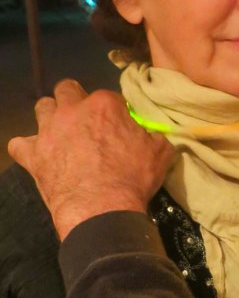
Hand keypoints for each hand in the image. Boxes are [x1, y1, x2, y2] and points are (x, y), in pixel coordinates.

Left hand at [8, 79, 173, 239]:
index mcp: (105, 104)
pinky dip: (27, 148)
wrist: (102, 209)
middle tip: (85, 120)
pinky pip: (19, 144)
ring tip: (61, 133)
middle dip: (75, 99)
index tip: (118, 126)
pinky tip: (38, 156)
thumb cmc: (133, 178)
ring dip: (51, 116)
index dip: (114, 111)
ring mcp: (49, 130)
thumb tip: (151, 133)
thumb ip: (154, 135)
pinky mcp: (33, 154)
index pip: (109, 96)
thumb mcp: (160, 152)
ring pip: (42, 107)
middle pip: (67, 89)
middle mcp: (73, 110)